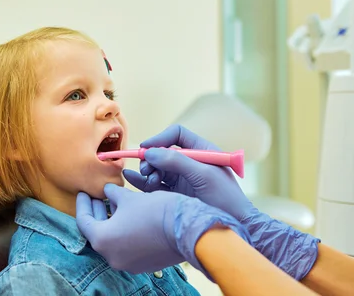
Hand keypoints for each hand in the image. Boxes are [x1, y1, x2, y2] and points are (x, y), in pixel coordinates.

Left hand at [75, 183, 249, 277]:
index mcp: (103, 240)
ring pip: (113, 240)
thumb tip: (107, 191)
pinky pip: (127, 247)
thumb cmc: (156, 210)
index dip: (83, 204)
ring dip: (111, 222)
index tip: (84, 192)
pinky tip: (130, 217)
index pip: (84, 221)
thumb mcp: (129, 197)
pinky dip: (124, 232)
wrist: (189, 230)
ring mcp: (128, 264)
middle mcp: (112, 257)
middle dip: (97, 212)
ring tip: (115, 203)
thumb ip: (113, 194)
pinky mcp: (144, 264)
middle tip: (97, 196)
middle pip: (97, 232)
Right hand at [123, 124, 253, 221]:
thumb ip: (176, 161)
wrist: (233, 229)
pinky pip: (154, 183)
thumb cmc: (226, 199)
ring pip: (157, 168)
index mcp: (202, 151)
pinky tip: (130, 178)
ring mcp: (182, 178)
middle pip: (163, 152)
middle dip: (152, 159)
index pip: (177, 135)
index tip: (146, 148)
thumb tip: (149, 152)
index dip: (160, 138)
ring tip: (149, 182)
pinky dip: (142, 181)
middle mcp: (190, 162)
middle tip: (147, 171)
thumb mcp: (203, 176)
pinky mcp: (174, 194)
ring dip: (148, 172)